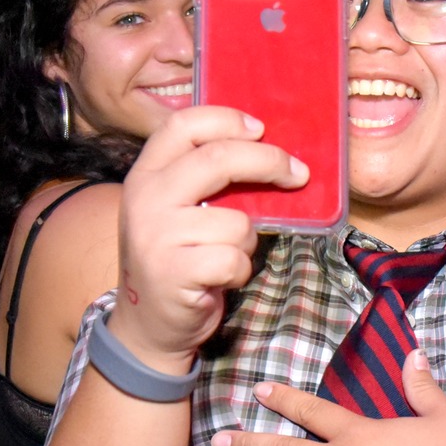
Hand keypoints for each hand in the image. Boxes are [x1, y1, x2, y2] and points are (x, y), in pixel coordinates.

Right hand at [111, 106, 304, 366]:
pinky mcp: (174, 271)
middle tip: (299, 174)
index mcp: (146, 174)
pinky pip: (234, 258)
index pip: (183, 125)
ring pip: (237, 221)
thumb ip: (203, 180)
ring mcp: (156, 235)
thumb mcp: (176, 211)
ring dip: (247, 242)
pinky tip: (221, 279)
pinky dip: (240, 271)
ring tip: (225, 256)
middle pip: (219, 158)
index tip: (261, 128)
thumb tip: (267, 151)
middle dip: (269, 162)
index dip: (226, 120)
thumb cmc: (176, 260)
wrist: (147, 326)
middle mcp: (145, 198)